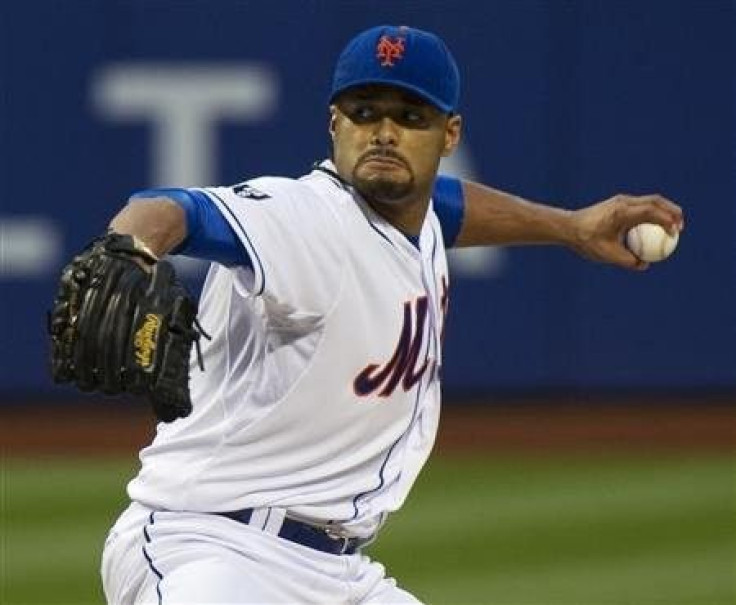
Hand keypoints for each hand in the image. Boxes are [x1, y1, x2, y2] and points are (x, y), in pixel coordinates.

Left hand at [569, 194, 683, 269]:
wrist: (567, 227)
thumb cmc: (585, 241)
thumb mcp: (607, 254)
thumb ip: (627, 260)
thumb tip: (644, 265)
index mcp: (622, 211)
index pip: (651, 211)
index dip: (667, 221)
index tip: (675, 233)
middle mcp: (623, 202)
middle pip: (656, 201)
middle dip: (672, 211)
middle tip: (681, 226)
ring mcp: (621, 201)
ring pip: (649, 201)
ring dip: (663, 211)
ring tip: (672, 226)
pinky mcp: (618, 204)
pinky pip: (640, 207)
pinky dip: (652, 214)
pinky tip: (654, 228)